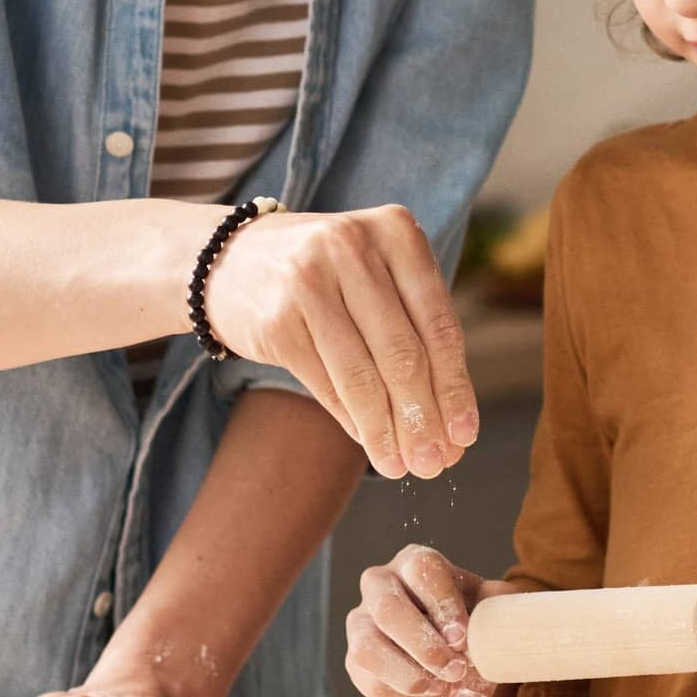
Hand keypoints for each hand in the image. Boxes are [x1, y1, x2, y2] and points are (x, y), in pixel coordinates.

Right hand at [204, 204, 478, 481]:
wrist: (231, 259)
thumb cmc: (328, 274)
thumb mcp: (378, 275)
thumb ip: (417, 330)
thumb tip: (453, 423)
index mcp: (396, 230)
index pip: (439, 322)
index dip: (455, 385)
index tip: (465, 435)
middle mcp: (354, 246)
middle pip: (404, 352)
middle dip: (423, 416)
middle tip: (437, 463)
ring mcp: (310, 280)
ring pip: (363, 374)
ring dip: (387, 430)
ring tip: (403, 466)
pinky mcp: (277, 318)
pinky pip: (325, 383)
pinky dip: (352, 420)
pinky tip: (370, 444)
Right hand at [346, 546, 516, 696]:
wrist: (453, 636)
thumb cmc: (472, 615)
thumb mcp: (491, 619)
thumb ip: (490, 653)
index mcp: (416, 561)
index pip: (422, 571)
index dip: (443, 606)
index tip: (462, 638)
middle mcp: (381, 584)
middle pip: (388, 608)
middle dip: (423, 645)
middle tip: (456, 670)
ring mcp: (361, 621)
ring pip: (367, 648)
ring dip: (408, 675)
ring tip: (444, 686)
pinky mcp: (356, 659)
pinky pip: (372, 683)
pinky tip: (434, 693)